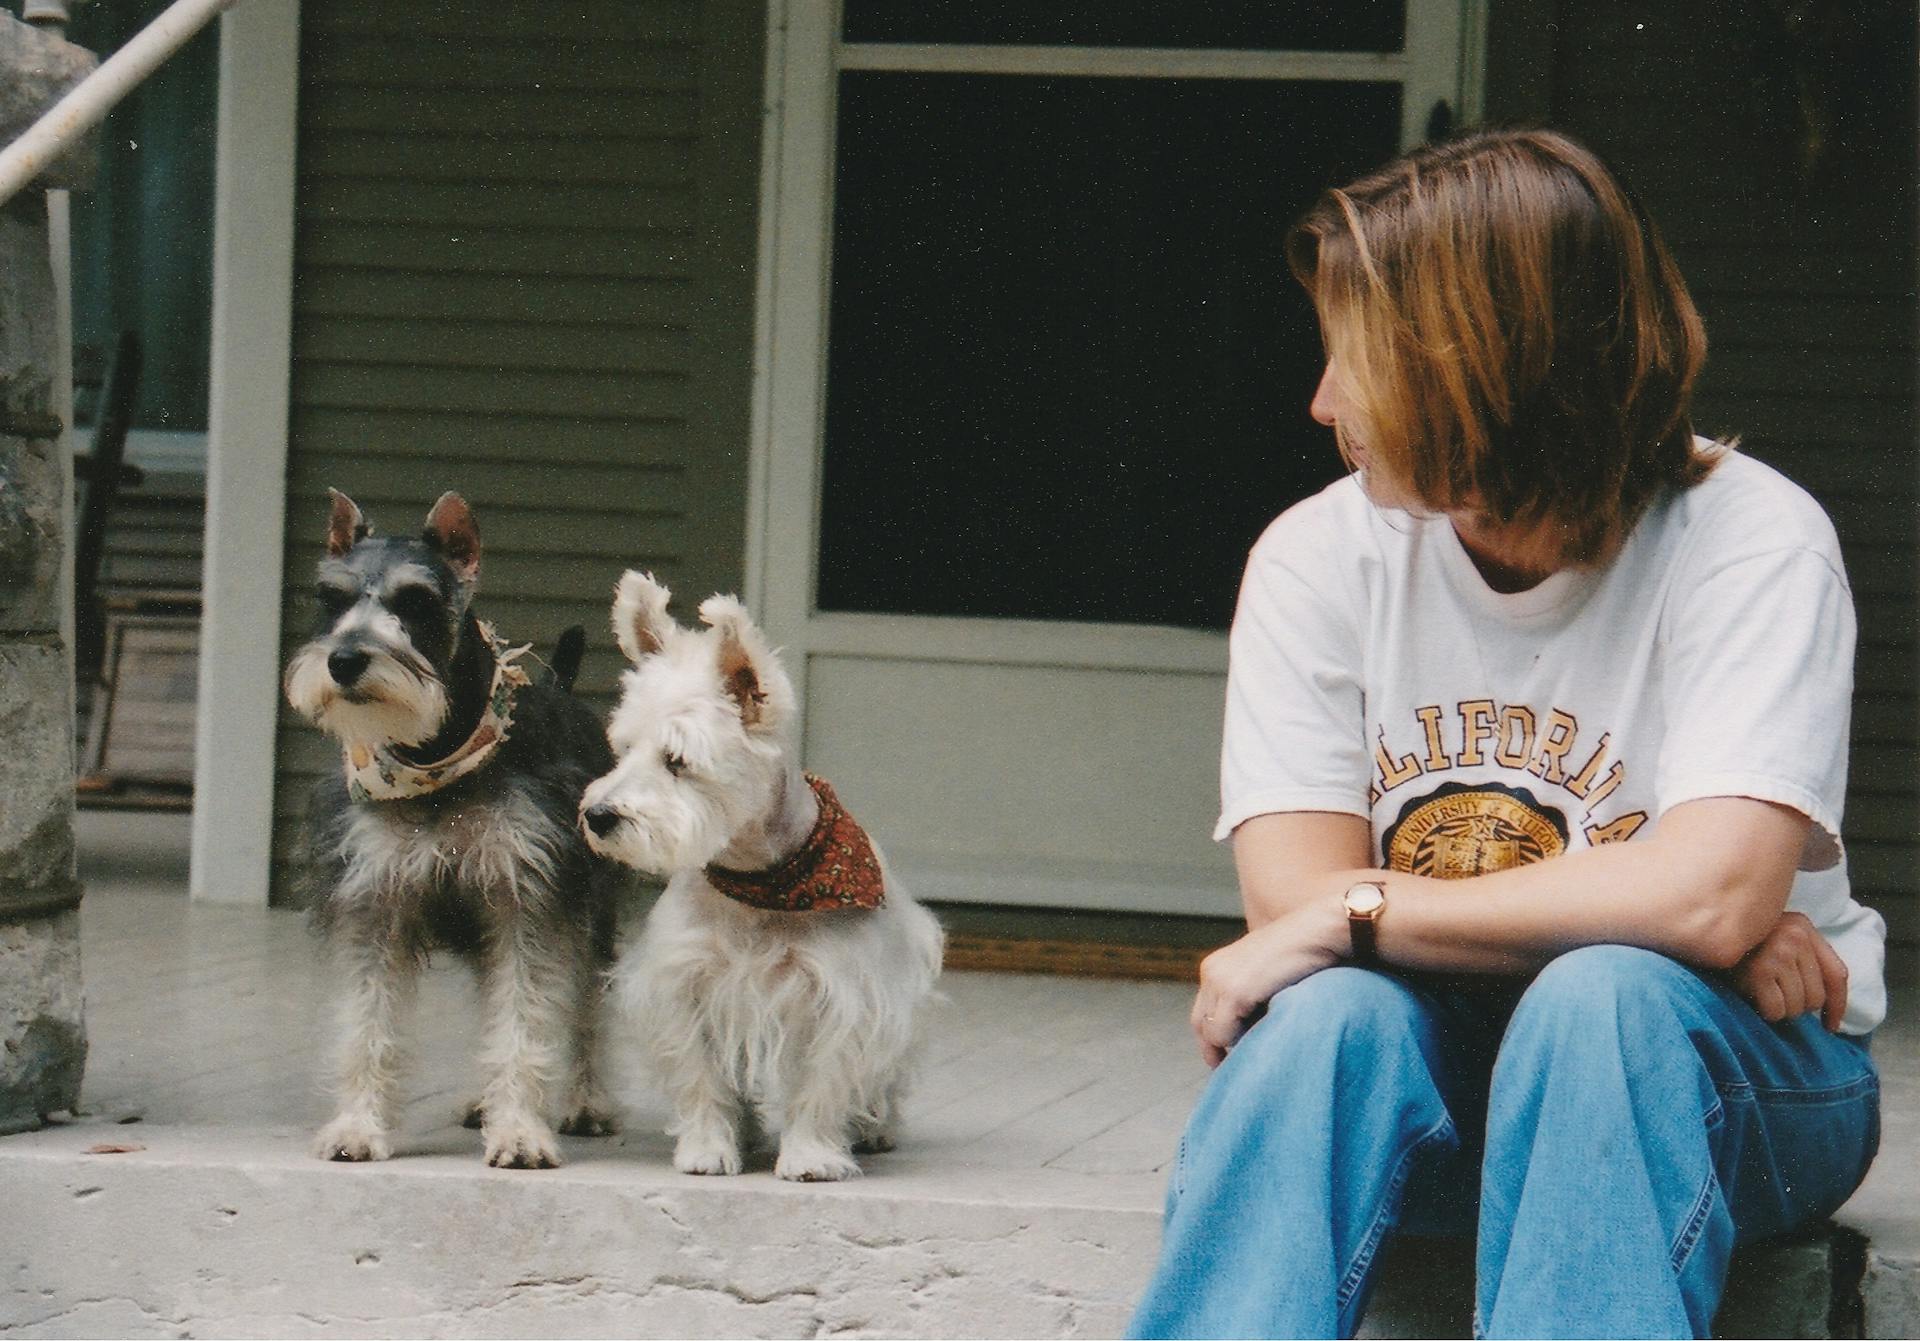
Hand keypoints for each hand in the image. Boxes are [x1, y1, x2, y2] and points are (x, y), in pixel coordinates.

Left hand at [1192, 897, 1346, 1067]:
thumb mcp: (1267, 975)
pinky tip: (1265, 1039)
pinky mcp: (1235, 992)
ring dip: (1233, 1046)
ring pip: (1212, 1034)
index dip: (1216, 1037)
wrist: (1321, 932)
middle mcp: (1211, 972)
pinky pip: (1225, 1035)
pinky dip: (1241, 1044)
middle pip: (1201, 1025)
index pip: (1203, 1013)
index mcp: (1216, 967)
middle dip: (1215, 1049)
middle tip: (1234, 1070)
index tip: (1228, 1059)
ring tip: (1258, 1053)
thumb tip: (1248, 1031)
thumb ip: (1252, 996)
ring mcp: (1220, 981)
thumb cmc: (1304, 954)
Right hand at [1733, 911, 1846, 1030]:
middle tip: (1774, 997)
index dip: (1837, 1006)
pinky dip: (1766, 1012)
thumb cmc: (1740, 946)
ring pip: (1797, 1006)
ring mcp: (1777, 952)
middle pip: (1816, 996)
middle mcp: (1794, 936)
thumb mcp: (1777, 941)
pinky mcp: (1759, 970)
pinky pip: (1776, 1010)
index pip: (1836, 974)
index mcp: (1803, 926)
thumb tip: (1830, 1014)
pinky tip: (1752, 998)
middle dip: (1797, 1006)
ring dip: (1780, 1009)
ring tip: (1761, 994)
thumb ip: (1804, 961)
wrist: (1703, 935)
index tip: (1830, 1026)